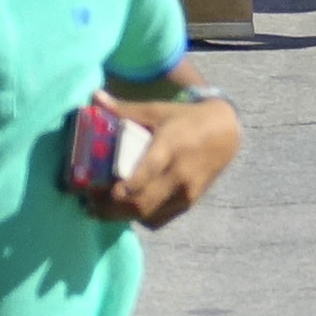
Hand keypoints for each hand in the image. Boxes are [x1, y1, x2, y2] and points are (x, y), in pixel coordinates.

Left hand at [86, 96, 237, 228]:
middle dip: (113, 209)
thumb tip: (94, 97)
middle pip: (143, 203)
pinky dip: (141, 217)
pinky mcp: (189, 203)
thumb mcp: (157, 110)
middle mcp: (179, 175)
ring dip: (123, 216)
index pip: (144, 175)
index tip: (97, 192)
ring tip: (100, 209)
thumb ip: (125, 109)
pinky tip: (126, 209)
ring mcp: (186, 193)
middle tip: (90, 205)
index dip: (121, 190)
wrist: (225, 134)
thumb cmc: (186, 119)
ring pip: (149, 214)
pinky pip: (160, 218)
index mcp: (169, 148)